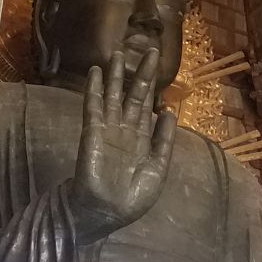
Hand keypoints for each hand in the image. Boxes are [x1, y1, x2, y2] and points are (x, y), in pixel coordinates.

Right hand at [70, 48, 176, 241]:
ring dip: (115, 75)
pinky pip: (93, 106)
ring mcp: (108, 129)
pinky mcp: (92, 131)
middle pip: (134, 96)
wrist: (105, 212)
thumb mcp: (157, 169)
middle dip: (141, 74)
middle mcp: (125, 130)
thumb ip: (163, 140)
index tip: (161, 70)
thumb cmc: (132, 197)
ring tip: (117, 53)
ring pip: (113, 96)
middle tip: (151, 50)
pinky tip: (95, 71)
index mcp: (141, 140)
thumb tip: (170, 111)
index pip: (149, 109)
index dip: (154, 89)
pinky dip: (94, 88)